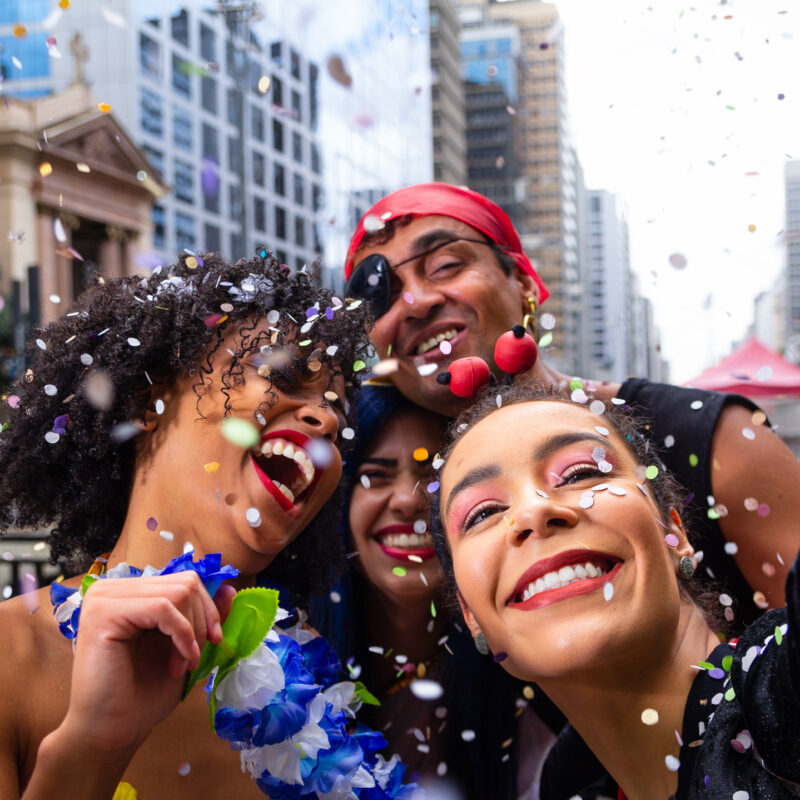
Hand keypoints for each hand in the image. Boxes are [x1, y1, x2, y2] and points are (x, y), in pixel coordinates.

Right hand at [60, 572, 234, 755]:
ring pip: (177, 593)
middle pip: (184, 583)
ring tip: (182, 666)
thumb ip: (203, 616)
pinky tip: (178, 665)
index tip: (213, 640)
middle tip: (194, 660)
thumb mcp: (184, 647)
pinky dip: (182, 636)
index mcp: (128, 592)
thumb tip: (230, 589)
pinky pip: (162, 607)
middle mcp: (111, 588)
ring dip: (191, 633)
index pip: (184, 580)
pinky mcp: (103, 612)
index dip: (208, 608)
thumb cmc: (143, 694)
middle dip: (201, 622)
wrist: (111, 733)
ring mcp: (103, 598)